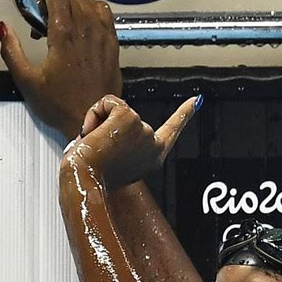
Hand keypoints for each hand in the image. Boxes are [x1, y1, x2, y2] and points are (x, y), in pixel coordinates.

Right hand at [0, 0, 121, 139]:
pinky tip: (86, 27)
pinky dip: (96, 14)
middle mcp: (87, 33)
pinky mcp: (114, 49)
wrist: (92, 122)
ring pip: (92, 4)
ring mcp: (104, 40)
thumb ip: (11, 51)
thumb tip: (4, 29)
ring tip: (66, 20)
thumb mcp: (27, 81)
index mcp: (64, 36)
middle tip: (45, 15)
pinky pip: (108, 18)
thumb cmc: (62, 106)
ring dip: (77, 5)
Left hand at [63, 94, 202, 187]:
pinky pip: (108, 102)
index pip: (172, 130)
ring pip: (116, 109)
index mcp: (152, 160)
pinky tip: (93, 135)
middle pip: (128, 118)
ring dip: (98, 123)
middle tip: (98, 152)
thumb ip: (117, 146)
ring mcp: (144, 131)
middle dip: (108, 128)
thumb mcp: (110, 163)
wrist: (85, 181)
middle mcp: (153, 146)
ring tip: (94, 147)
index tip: (196, 100)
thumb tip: (94, 132)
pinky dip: (94, 114)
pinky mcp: (131, 118)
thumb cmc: (90, 176)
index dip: (184, 114)